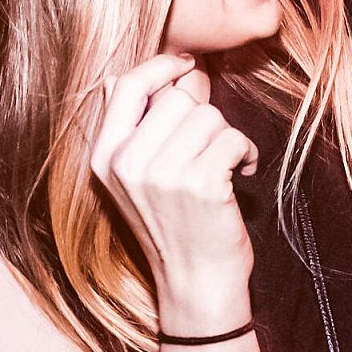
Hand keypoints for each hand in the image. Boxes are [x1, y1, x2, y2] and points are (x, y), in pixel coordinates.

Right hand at [89, 54, 258, 328]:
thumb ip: (140, 127)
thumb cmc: (176, 229)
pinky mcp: (199, 184)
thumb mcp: (138, 180)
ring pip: (209, 116)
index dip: (160, 67)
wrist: (196, 286)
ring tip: (226, 168)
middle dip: (204, 118)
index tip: (187, 66)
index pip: (124, 85)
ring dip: (227, 138)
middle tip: (210, 149)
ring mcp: (161, 174)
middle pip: (177, 98)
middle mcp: (127, 164)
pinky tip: (242, 176)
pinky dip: (247, 154)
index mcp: (105, 158)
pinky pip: (233, 138)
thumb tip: (165, 68)